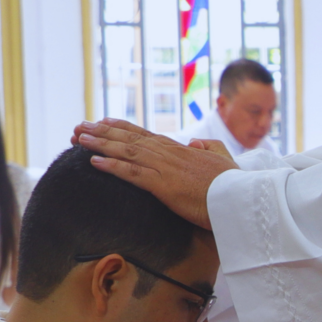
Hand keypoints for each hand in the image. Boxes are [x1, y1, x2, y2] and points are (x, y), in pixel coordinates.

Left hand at [72, 120, 234, 228]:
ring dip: (100, 144)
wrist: (242, 199)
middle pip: (130, 139)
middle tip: (80, 127)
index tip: (104, 121)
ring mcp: (165, 169)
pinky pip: (132, 174)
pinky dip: (112, 166)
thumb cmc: (235, 185)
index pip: (146, 135)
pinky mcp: (164, 186)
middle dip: (103, 132)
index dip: (123, 127)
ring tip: (79, 138)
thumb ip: (210, 148)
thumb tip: (197, 142)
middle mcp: (170, 154)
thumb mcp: (224, 160)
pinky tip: (94, 162)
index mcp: (182, 150)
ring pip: (126, 152)